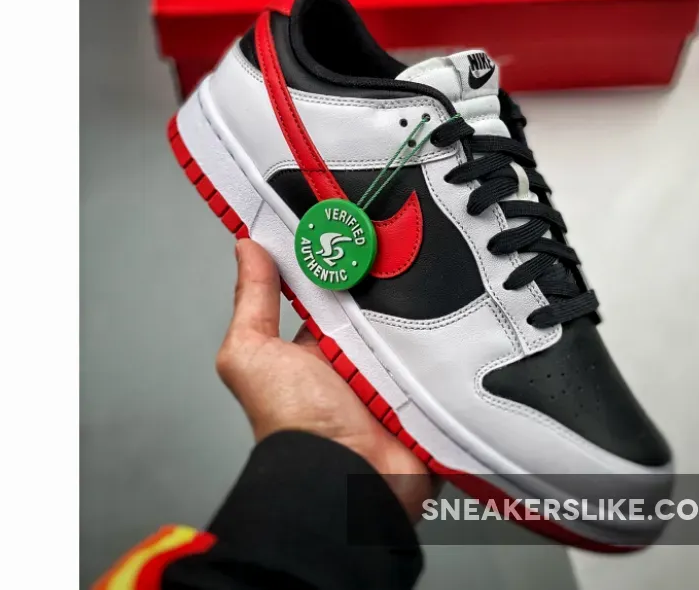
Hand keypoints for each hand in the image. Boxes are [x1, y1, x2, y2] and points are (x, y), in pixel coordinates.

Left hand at [216, 238, 436, 519]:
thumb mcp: (253, 354)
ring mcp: (394, 370)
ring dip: (421, 302)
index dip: (341, 257)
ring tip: (427, 269)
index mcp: (317, 345)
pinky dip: (448, 333)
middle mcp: (357, 356)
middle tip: (399, 238)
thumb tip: (247, 249)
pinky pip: (443, 348)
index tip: (352, 221)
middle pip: (379, 300)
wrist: (345, 477)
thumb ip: (252, 302)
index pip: (333, 289)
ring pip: (415, 319)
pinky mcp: (427, 386)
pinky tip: (451, 306)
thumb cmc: (293, 424)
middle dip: (389, 275)